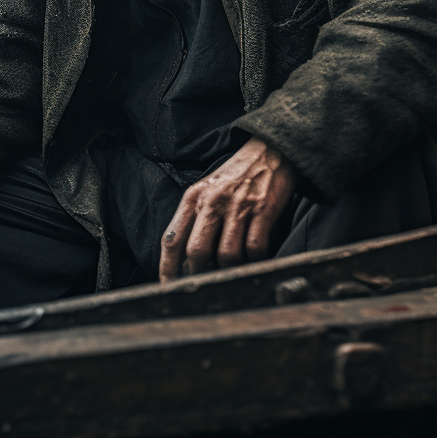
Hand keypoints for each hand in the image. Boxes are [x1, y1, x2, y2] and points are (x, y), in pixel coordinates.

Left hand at [159, 138, 294, 281]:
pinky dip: (254, 260)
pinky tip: (254, 259)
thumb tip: (186, 259)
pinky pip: (255, 248)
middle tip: (205, 281)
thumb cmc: (235, 176)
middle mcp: (212, 202)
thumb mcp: (207, 190)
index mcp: (193, 197)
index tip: (168, 286)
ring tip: (232, 269)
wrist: (269, 151)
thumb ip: (195, 219)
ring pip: (227, 255)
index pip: (172, 239)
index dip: (167, 268)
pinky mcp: (263, 210)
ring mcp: (238, 206)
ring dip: (229, 269)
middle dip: (199, 273)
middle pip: (196, 251)